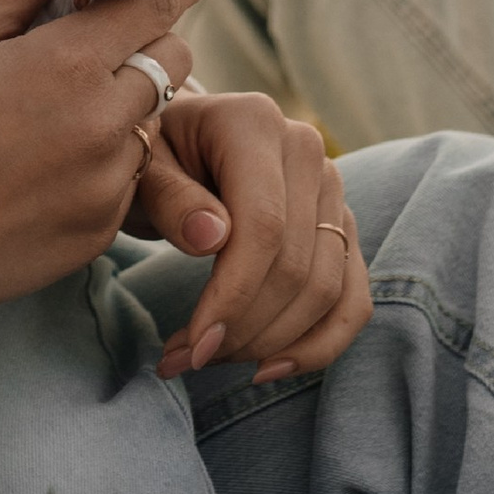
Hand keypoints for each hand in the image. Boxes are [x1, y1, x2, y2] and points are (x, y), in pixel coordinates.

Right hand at [0, 0, 209, 337]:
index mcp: (67, 66)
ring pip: (153, 123)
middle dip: (148, 42)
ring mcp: (106, 187)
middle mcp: (103, 126)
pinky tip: (45, 164)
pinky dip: (104, 164)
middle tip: (102, 41)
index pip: (156, 3)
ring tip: (61, 110)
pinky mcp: (100, 234)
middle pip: (173, 61)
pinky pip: (129, 181)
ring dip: (127, 106)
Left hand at [130, 93, 370, 385]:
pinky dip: (318, 344)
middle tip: (186, 359)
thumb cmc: (152, 157)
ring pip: (326, 289)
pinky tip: (268, 369)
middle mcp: (307, 151)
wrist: (175, 144)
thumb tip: (212, 238)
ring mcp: (331, 189)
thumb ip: (171, 198)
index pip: (263, 226)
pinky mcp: (341, 227)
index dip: (233, 296)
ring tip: (208, 359)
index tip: (194, 345)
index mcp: (254, 124)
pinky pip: (352, 297)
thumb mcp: (141, 170)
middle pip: (296, 265)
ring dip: (270, 343)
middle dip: (243, 329)